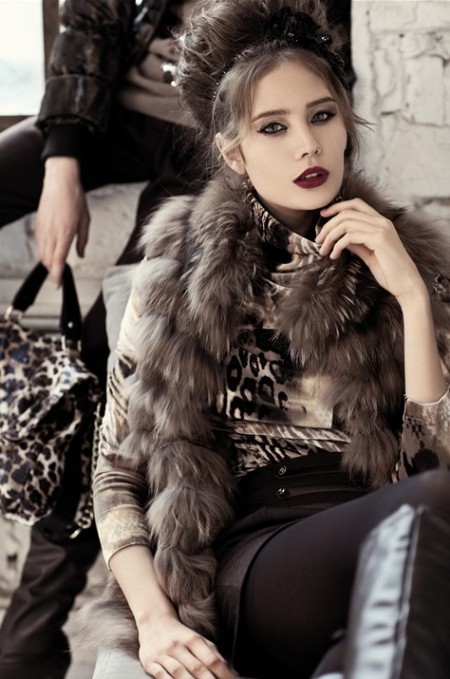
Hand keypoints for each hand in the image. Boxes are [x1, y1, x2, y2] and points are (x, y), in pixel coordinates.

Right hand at [35, 156, 89, 286]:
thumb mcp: (85, 220)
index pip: (58, 260)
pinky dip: (43, 251)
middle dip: (52, 270)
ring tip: (55, 266)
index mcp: (65, 233)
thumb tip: (80, 254)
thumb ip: (83, 240)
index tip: (57, 284)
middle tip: (58, 276)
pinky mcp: (38, 224)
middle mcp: (52, 232)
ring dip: (47, 262)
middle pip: (48, 260)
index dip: (56, 275)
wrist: (60, 180)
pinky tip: (50, 252)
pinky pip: (39, 243)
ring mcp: (43, 228)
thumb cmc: (74, 198)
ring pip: (42, 253)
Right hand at [138, 612, 234, 678]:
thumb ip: (212, 652)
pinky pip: (161, 676)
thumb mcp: (197, 638)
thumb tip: (227, 669)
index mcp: (193, 639)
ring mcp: (163, 654)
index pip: (211, 659)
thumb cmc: (180, 635)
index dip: (222, 674)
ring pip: (179, 672)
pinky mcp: (150, 662)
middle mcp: (179, 646)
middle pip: (197, 668)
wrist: (153, 623)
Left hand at [316, 198, 426, 304]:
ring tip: (323, 251)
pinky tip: (334, 256)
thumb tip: (339, 237)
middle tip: (318, 240)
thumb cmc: (389, 271)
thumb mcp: (368, 253)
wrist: (406, 283)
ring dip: (330, 237)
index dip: (337, 207)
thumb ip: (356, 242)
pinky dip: (337, 245)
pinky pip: (350, 236)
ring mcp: (381, 229)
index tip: (322, 216)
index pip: (356, 204)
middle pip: (347, 213)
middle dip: (328, 225)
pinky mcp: (378, 239)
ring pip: (346, 223)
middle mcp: (382, 221)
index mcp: (381, 222)